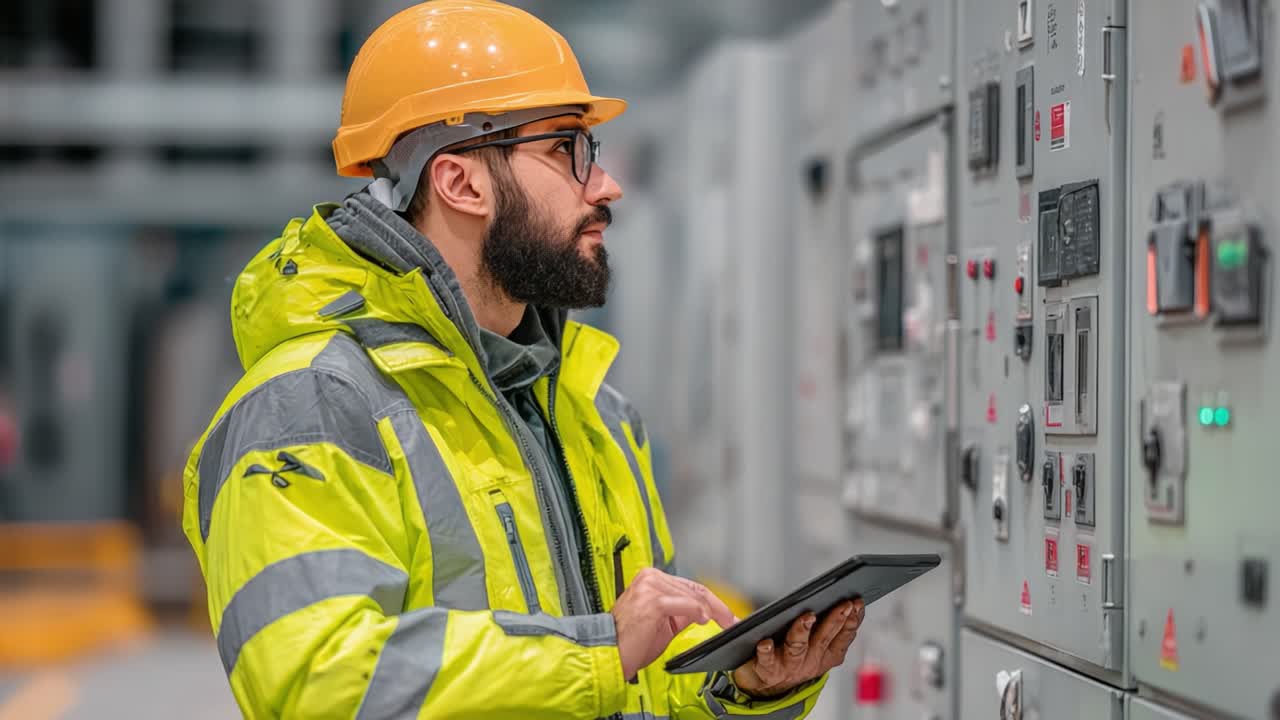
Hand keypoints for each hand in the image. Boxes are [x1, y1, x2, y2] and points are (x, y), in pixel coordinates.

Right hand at [611, 568, 736, 680]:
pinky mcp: (653, 600)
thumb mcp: (660, 621)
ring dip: (710, 610)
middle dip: (717, 606)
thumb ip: (679, 611)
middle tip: (731, 620)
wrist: (609, 653)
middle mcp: (649, 578)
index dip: (711, 601)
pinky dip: (698, 612)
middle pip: (694, 588)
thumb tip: (703, 611)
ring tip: (721, 622)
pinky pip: (685, 604)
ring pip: (692, 595)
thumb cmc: (629, 640)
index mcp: (650, 579)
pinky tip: (704, 619)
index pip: (688, 586)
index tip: (726, 615)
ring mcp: (650, 587)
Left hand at [731, 598, 864, 698]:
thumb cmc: (792, 657)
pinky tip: (766, 642)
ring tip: (807, 617)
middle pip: (823, 639)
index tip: (857, 603)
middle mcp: (810, 662)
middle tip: (844, 604)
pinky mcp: (767, 669)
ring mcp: (789, 666)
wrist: (767, 685)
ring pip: (798, 648)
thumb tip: (847, 601)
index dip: (852, 621)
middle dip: (835, 620)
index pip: (843, 638)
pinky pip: (767, 660)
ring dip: (803, 631)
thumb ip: (830, 627)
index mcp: (825, 656)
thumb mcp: (818, 646)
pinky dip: (767, 651)